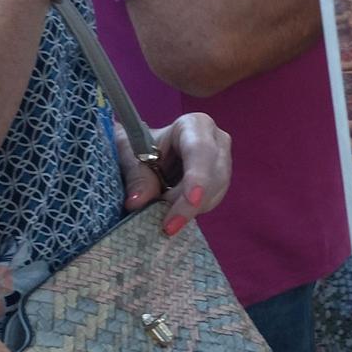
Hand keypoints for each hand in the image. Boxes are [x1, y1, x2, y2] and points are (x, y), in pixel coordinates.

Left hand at [117, 114, 231, 235]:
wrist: (143, 149)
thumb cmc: (136, 145)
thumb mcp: (128, 155)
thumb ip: (136, 177)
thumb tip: (137, 203)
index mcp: (195, 125)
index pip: (201, 152)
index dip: (198, 177)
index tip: (191, 201)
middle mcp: (217, 141)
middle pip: (215, 176)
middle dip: (192, 203)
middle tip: (168, 226)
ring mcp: (222, 162)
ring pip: (216, 192)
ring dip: (190, 209)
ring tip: (163, 214)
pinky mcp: (220, 181)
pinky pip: (212, 201)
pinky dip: (192, 211)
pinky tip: (173, 212)